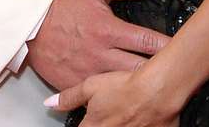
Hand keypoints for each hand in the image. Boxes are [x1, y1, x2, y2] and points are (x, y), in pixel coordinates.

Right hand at [26, 0, 169, 91]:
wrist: (28, 26)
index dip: (169, 46)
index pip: (147, 41)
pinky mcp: (77, 85)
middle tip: (180, 72)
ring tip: (163, 87)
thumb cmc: (63, 4)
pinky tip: (132, 96)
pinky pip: (102, 95)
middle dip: (161, 71)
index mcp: (108, 30)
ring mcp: (89, 73)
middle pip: (140, 69)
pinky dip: (117, 95)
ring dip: (142, 85)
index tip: (185, 48)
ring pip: (123, 85)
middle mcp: (101, 54)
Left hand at [47, 68, 182, 126]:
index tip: (88, 119)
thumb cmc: (127, 87)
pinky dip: (138, 125)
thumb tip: (50, 104)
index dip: (82, 122)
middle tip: (110, 113)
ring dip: (119, 123)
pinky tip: (139, 118)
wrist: (158, 90)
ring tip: (125, 113)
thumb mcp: (92, 86)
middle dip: (102, 123)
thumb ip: (69, 97)